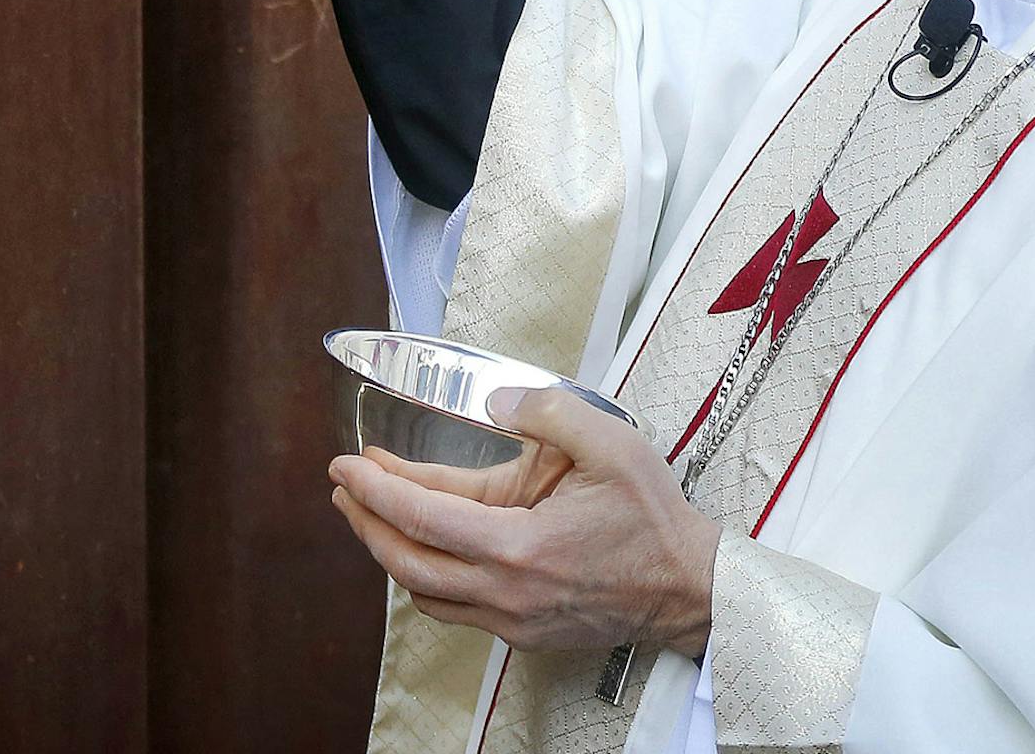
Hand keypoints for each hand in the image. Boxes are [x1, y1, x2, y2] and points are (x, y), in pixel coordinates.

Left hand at [328, 387, 720, 655]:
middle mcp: (506, 591)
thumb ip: (547, 410)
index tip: (346, 464)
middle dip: (365, 522)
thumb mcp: (610, 443)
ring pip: (425, 592)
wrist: (690, 589)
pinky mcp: (523, 633)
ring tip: (371, 513)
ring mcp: (513, 619)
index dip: (376, 489)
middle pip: (407, 562)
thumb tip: (494, 402)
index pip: (423, 517)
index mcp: (519, 545)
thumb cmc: (653, 518)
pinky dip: (426, 577)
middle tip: (343, 488)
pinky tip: (422, 548)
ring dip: (390, 551)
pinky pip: (454, 609)